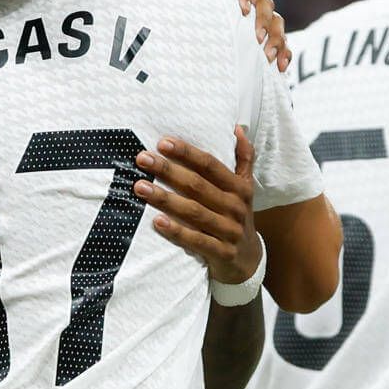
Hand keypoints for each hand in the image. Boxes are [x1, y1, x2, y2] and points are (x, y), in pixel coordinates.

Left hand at [134, 127, 262, 283]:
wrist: (249, 260)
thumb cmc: (236, 217)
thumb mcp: (245, 188)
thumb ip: (244, 159)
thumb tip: (237, 128)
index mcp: (240, 188)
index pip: (211, 165)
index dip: (188, 153)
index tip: (163, 142)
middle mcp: (236, 207)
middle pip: (198, 186)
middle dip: (169, 171)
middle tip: (142, 159)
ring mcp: (229, 231)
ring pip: (194, 212)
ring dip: (165, 199)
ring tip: (139, 187)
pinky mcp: (221, 252)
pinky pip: (196, 240)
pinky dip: (177, 231)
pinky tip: (156, 221)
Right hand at [164, 0, 290, 70]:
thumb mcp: (210, 24)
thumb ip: (222, 38)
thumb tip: (224, 71)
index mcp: (252, 13)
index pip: (274, 31)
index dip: (282, 48)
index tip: (282, 69)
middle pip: (276, 19)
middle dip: (277, 39)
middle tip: (269, 57)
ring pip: (264, 2)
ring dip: (263, 21)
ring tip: (259, 37)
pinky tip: (244, 7)